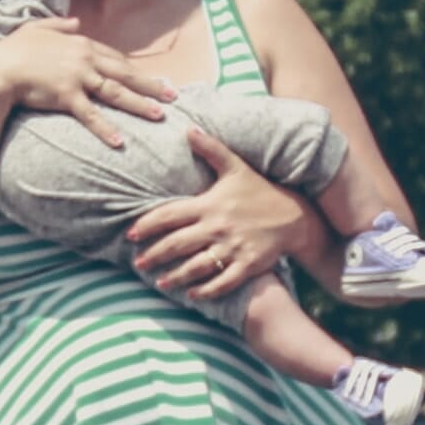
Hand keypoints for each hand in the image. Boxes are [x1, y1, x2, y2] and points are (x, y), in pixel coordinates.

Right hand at [0, 18, 177, 148]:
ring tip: (159, 115)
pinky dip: (106, 129)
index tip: (152, 78)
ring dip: (139, 105)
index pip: (114, 57)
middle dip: (150, 85)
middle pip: (124, 73)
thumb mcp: (37, 27)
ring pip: (116, 92)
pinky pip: (91, 115)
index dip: (135, 69)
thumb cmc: (13, 48)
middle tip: (173, 95)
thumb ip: (59, 24)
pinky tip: (120, 141)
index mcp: (80, 43)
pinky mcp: (66, 96)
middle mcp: (84, 58)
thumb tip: (75, 20)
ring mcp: (77, 77)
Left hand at [124, 134, 312, 300]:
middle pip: (178, 244)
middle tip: (138, 263)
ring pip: (197, 266)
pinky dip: (206, 290)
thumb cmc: (259, 191)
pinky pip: (223, 282)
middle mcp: (218, 227)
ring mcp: (233, 248)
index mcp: (210, 204)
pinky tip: (191, 294)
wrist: (293, 217)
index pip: (171, 215)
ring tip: (159, 282)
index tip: (131, 234)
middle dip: (154, 255)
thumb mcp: (236, 167)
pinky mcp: (247, 265)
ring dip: (175, 276)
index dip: (148, 224)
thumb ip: (210, 149)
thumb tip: (189, 130)